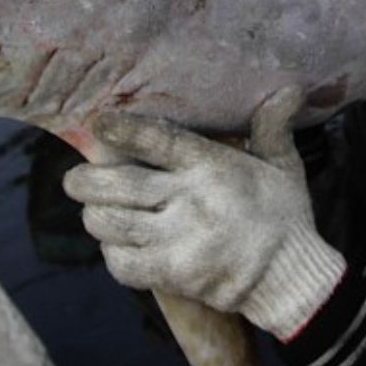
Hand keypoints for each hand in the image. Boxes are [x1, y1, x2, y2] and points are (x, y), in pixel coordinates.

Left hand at [64, 87, 346, 339]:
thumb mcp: (284, 167)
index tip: (98, 124)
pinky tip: (118, 247)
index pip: (158, 139)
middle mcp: (191, 200)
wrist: (292, 279)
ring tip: (95, 212)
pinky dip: (113, 255)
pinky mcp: (173, 275)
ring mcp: (179, 239)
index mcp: (213, 167)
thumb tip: (292, 87)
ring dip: (95, 217)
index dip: (123, 130)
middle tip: (74, 180)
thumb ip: (273, 126)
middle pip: (118, 184)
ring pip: (111, 223)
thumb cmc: (284, 217)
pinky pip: (122, 263)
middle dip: (84, 181)